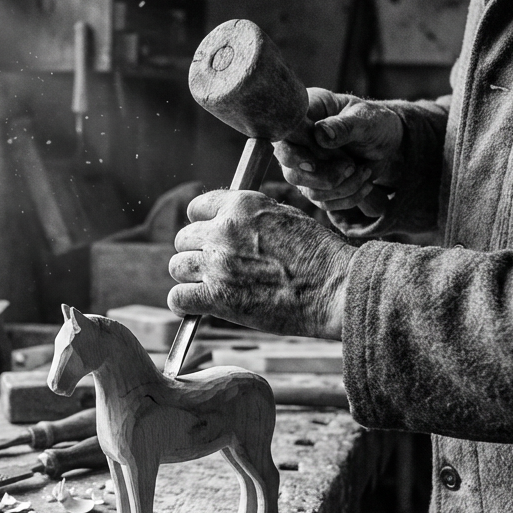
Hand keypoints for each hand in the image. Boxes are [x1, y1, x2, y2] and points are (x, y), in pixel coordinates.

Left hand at [168, 190, 354, 339]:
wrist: (335, 288)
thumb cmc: (319, 256)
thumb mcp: (284, 216)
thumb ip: (250, 217)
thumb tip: (227, 221)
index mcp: (241, 205)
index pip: (196, 208)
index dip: (203, 225)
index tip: (211, 239)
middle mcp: (223, 230)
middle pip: (183, 239)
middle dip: (196, 253)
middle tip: (215, 268)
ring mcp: (218, 264)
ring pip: (177, 267)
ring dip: (190, 278)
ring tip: (210, 287)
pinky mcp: (217, 297)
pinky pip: (177, 298)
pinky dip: (183, 304)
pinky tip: (195, 307)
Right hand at [272, 88, 403, 218]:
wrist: (388, 141)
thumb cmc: (375, 122)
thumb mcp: (365, 119)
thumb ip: (344, 125)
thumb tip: (319, 134)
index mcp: (305, 113)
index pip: (285, 135)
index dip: (298, 151)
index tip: (320, 159)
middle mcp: (298, 141)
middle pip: (289, 168)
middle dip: (322, 175)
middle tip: (351, 166)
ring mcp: (304, 165)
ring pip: (307, 189)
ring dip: (340, 187)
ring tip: (364, 171)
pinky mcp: (316, 185)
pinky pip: (324, 201)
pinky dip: (348, 197)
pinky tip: (366, 183)